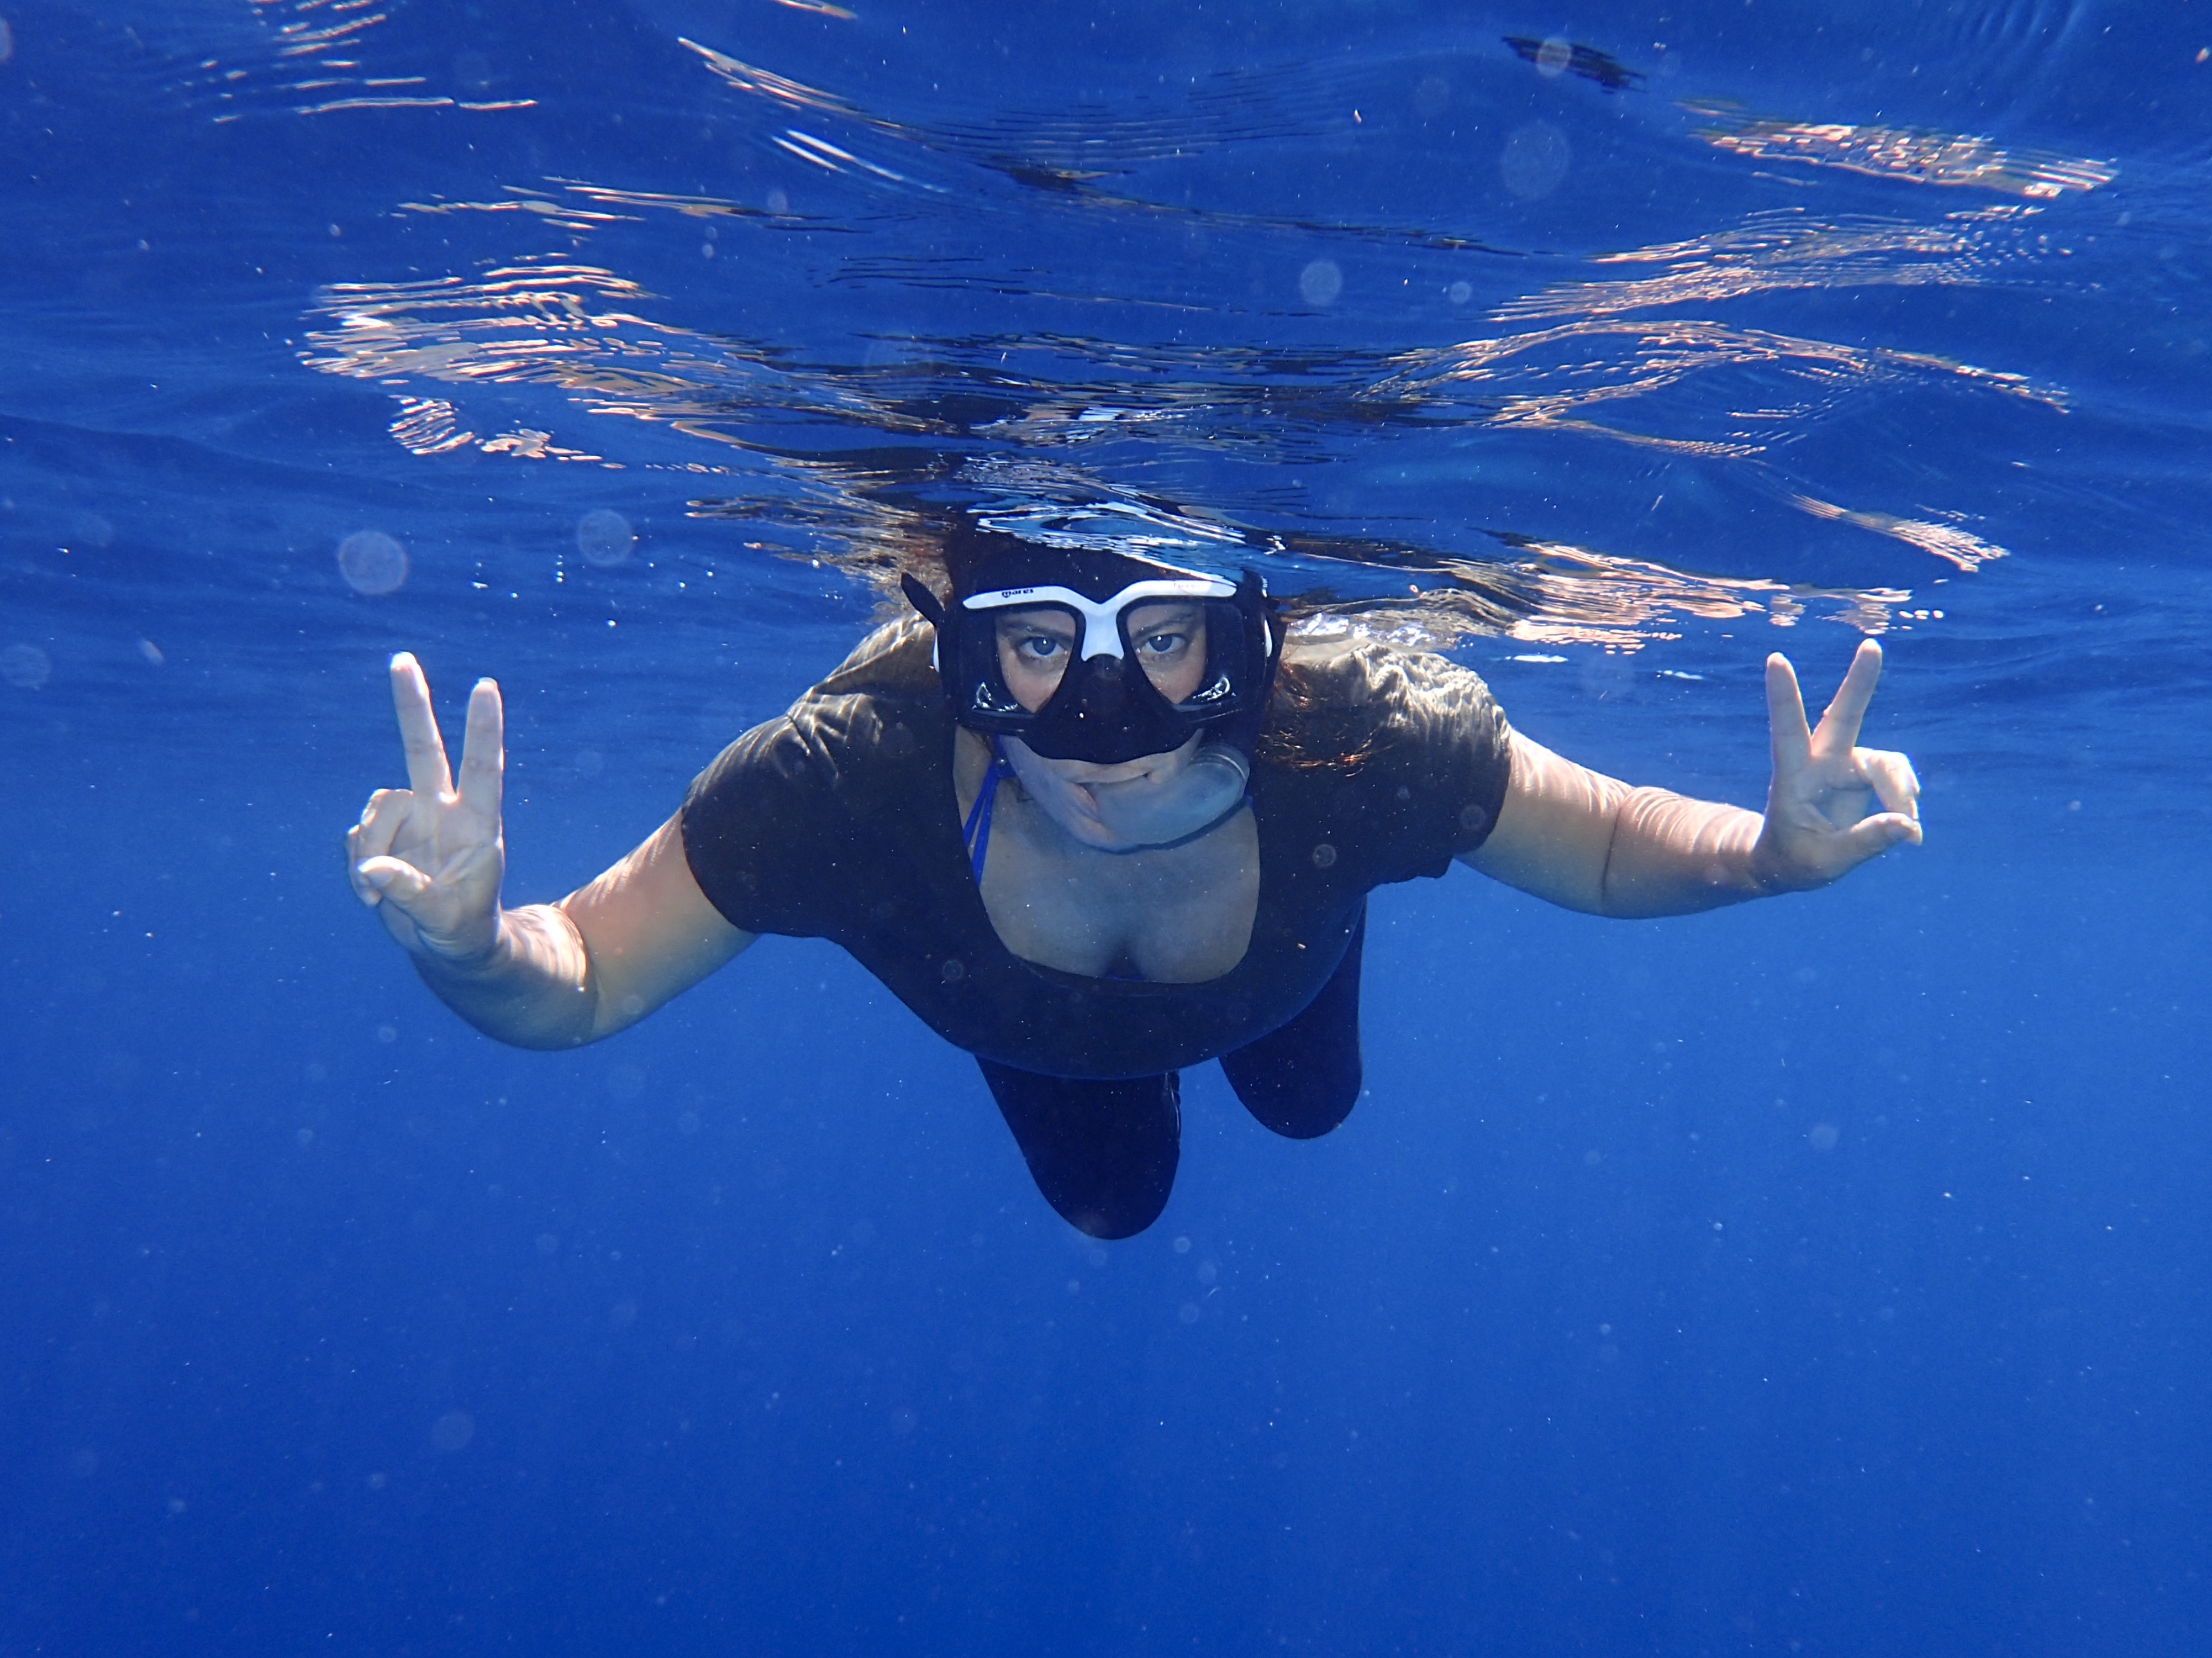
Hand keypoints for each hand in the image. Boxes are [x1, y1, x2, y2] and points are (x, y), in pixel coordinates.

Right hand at [345, 653, 505, 962]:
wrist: (446, 946)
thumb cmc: (464, 929)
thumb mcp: (447, 919)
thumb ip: (411, 893)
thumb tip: (370, 868)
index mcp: (478, 824)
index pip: (483, 767)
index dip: (483, 728)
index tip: (486, 686)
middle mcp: (442, 812)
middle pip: (423, 749)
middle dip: (411, 707)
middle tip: (401, 659)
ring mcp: (410, 822)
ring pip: (375, 810)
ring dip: (370, 852)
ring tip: (379, 896)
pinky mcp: (380, 839)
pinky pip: (356, 838)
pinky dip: (358, 871)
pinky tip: (372, 897)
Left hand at [1752, 639, 1921, 890]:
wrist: (1790, 863)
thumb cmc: (1794, 860)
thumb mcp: (1824, 861)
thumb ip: (1865, 843)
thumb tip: (1909, 825)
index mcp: (1792, 776)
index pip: (1786, 731)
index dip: (1783, 696)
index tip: (1774, 658)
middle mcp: (1820, 762)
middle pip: (1844, 716)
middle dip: (1859, 682)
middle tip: (1872, 645)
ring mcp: (1844, 766)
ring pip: (1886, 763)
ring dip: (1901, 791)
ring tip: (1910, 830)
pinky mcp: (1864, 776)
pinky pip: (1896, 780)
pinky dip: (1905, 801)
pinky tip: (1910, 830)